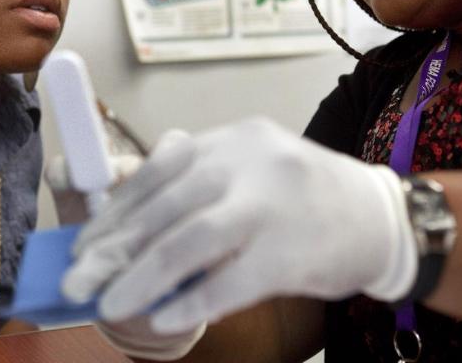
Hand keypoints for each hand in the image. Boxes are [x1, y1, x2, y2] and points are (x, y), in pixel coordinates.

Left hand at [62, 117, 416, 334]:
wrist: (383, 217)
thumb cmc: (304, 199)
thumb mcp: (251, 171)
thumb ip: (197, 185)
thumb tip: (126, 224)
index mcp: (231, 141)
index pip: (156, 172)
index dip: (114, 212)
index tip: (84, 243)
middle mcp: (248, 163)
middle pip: (165, 207)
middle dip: (113, 248)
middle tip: (78, 280)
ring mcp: (272, 205)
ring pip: (188, 241)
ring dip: (141, 278)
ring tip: (110, 305)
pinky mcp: (292, 251)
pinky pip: (230, 282)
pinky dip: (193, 302)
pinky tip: (166, 320)